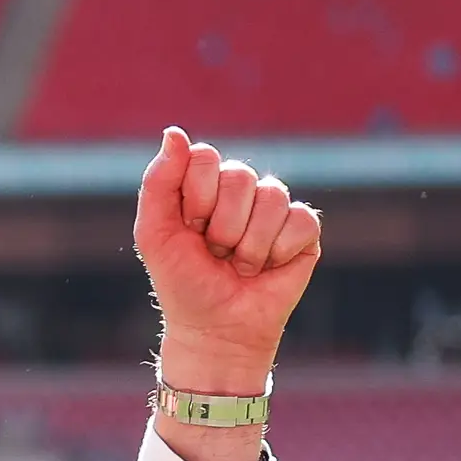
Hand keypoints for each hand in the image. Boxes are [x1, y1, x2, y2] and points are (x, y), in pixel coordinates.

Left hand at [136, 127, 319, 409]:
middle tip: (214, 252)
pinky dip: (276, 252)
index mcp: (204, 184)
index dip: (195, 199)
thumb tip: (174, 132)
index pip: (204, 158)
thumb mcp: (155, 235)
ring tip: (238, 264)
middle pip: (239, 175)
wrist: (215, 328)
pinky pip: (299, 220)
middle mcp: (242, 190)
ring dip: (247, 244)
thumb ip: (159, 183)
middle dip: (220, 225)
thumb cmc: (183, 282)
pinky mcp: (304, 230)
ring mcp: (275, 208)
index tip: (188, 230)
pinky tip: (267, 267)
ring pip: (271, 198)